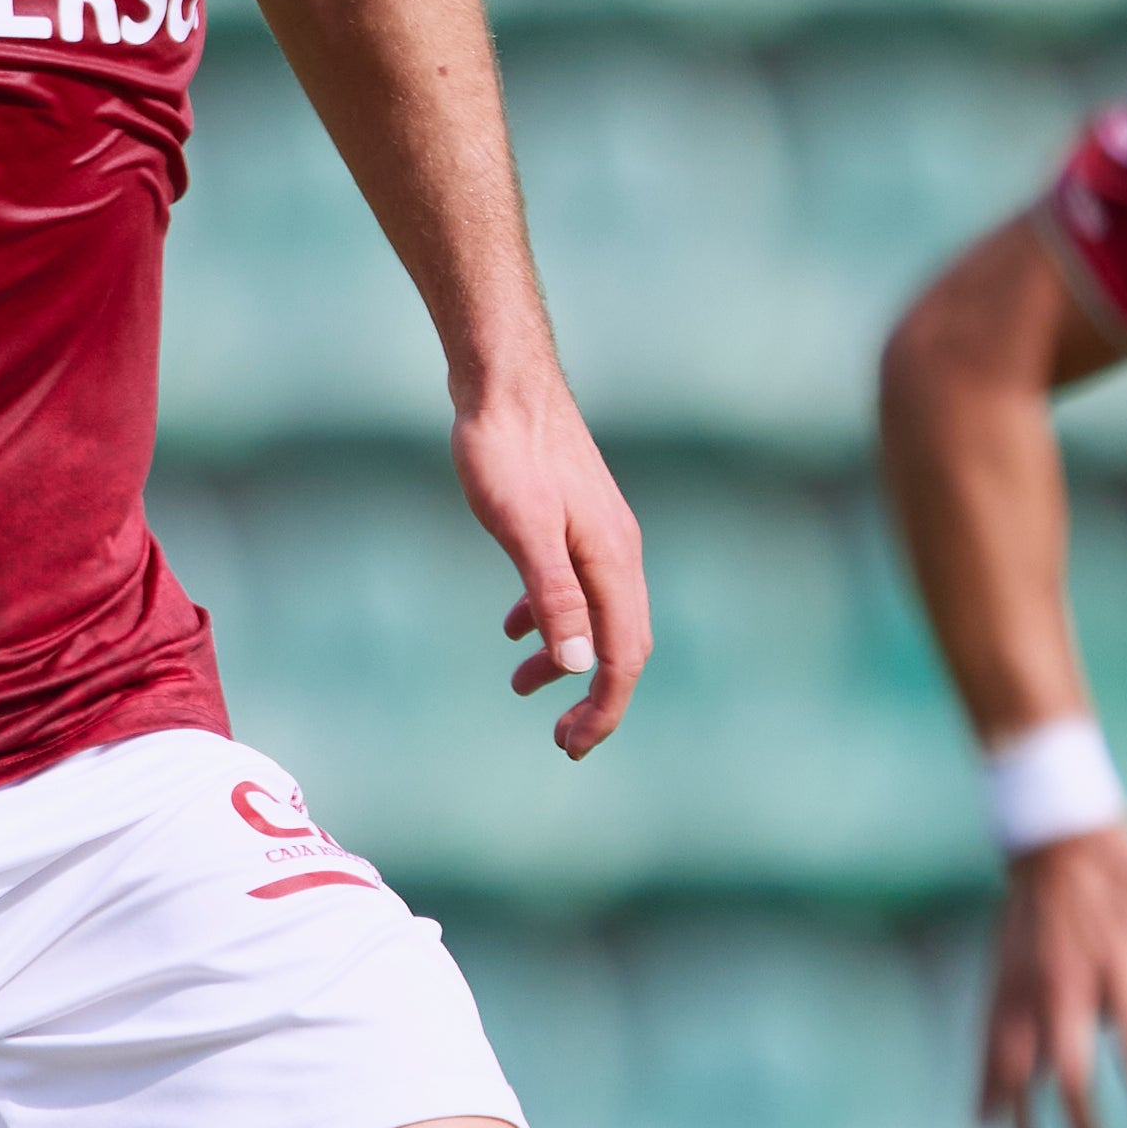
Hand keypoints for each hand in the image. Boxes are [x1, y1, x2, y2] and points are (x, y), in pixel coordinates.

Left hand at [454, 366, 652, 758]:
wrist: (503, 382)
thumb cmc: (506, 451)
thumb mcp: (522, 530)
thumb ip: (553, 598)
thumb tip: (580, 665)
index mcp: (612, 561)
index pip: (623, 656)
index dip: (603, 709)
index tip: (570, 745)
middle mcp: (618, 551)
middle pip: (623, 643)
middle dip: (595, 697)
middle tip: (560, 738)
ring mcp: (599, 534)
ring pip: (598, 615)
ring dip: (568, 659)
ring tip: (520, 686)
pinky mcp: (575, 519)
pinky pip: (576, 586)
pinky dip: (553, 618)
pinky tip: (515, 627)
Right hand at [976, 822, 1126, 1127]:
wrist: (1053, 835)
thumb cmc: (1125, 866)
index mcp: (1118, 963)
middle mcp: (1067, 985)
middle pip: (1071, 1070)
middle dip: (1081, 1127)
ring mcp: (1027, 989)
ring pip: (1020, 1067)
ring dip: (1025, 1118)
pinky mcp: (1001, 986)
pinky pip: (990, 1045)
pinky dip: (987, 1086)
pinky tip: (984, 1122)